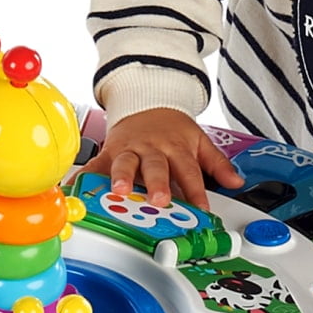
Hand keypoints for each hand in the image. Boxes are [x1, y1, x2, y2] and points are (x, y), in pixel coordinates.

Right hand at [82, 107, 242, 206]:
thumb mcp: (199, 141)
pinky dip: (84, 177)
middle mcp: (152, 149)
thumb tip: (237, 182)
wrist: (147, 102)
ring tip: (120, 192)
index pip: (189, 172)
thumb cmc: (172, 129)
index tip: (201, 209)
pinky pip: (95, 165)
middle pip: (156, 167)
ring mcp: (128, 150)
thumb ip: (217, 164)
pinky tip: (76, 188)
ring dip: (122, 177)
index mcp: (176, 148)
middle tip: (159, 200)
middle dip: (157, 184)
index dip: (196, 191)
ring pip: (125, 163)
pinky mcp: (109, 152)